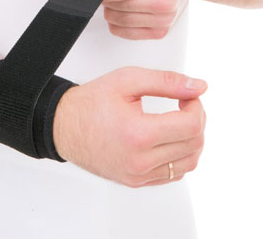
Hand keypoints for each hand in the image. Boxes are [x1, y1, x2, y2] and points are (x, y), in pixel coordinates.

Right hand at [53, 66, 206, 186]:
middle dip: (196, 119)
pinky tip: (168, 137)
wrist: (64, 126)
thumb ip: (166, 81)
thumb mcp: (128, 80)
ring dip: (191, 139)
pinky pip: (174, 173)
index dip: (196, 106)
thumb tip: (198, 86)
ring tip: (177, 120)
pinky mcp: (137, 182)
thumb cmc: (91, 102)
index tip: (187, 95)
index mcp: (138, 134)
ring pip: (189, 163)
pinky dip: (179, 155)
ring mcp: (139, 175)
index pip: (191, 126)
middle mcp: (140, 161)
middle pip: (194, 145)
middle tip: (184, 103)